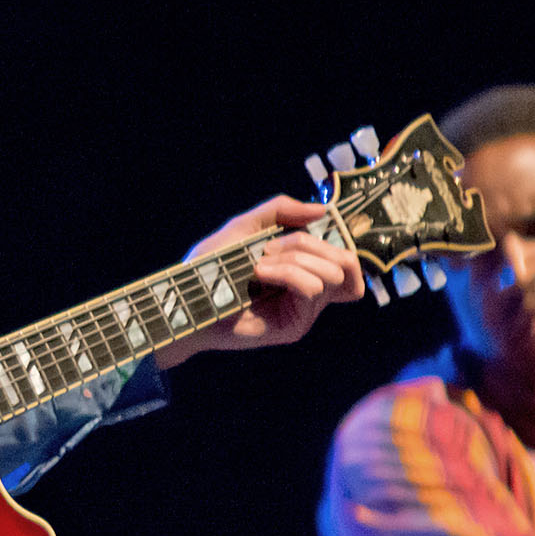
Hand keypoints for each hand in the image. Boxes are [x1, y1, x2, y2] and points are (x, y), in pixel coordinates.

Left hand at [150, 196, 363, 365]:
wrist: (185, 297)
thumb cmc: (212, 265)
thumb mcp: (246, 226)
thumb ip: (281, 211)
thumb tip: (322, 210)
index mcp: (305, 270)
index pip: (349, 261)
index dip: (339, 242)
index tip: (304, 230)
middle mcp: (310, 293)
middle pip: (344, 261)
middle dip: (307, 243)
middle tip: (268, 248)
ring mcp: (304, 311)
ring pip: (330, 274)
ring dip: (293, 259)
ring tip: (259, 264)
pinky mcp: (294, 325)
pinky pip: (311, 288)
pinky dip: (287, 272)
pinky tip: (259, 272)